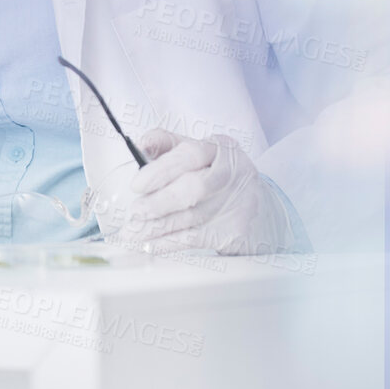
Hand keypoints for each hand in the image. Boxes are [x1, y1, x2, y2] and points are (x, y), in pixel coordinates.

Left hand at [92, 129, 299, 255]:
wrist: (257, 205)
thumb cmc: (215, 174)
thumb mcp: (195, 151)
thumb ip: (166, 144)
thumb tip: (141, 146)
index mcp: (220, 148)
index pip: (190, 154)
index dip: (161, 170)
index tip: (137, 185)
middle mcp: (232, 173)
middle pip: (193, 188)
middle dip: (160, 202)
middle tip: (135, 212)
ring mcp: (237, 203)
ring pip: (192, 217)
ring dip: (157, 227)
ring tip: (132, 233)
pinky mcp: (235, 230)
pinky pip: (196, 238)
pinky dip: (168, 243)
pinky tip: (149, 245)